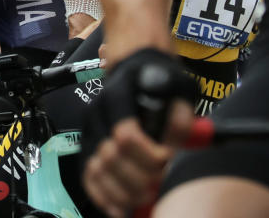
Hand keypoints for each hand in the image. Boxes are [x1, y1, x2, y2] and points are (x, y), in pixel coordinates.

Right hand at [80, 48, 197, 216]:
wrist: (135, 66)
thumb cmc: (159, 77)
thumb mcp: (179, 87)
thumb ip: (181, 117)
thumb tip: (176, 148)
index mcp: (120, 94)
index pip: (125, 134)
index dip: (148, 156)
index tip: (166, 160)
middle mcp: (99, 111)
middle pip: (110, 156)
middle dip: (137, 179)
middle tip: (158, 186)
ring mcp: (90, 128)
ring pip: (96, 169)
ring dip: (120, 192)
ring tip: (143, 200)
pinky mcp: (87, 143)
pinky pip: (87, 175)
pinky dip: (101, 196)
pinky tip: (119, 209)